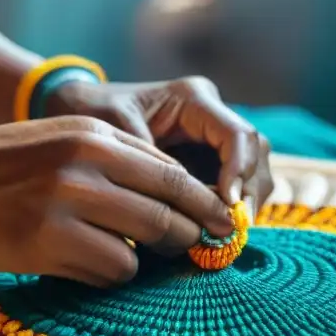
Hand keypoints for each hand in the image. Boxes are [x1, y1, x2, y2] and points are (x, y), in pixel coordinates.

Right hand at [0, 117, 228, 285]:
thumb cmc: (16, 159)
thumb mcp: (70, 135)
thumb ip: (124, 154)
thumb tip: (183, 189)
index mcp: (95, 137)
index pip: (172, 176)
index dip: (204, 204)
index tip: (222, 222)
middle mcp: (84, 169)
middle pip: (165, 214)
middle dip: (188, 236)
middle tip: (196, 246)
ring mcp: (65, 209)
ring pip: (142, 248)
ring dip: (148, 257)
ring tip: (138, 253)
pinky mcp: (48, 245)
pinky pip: (109, 270)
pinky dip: (114, 271)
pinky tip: (95, 260)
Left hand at [49, 77, 272, 214]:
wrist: (80, 107)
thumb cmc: (92, 110)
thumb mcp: (110, 125)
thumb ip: (143, 157)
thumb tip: (174, 199)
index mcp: (193, 99)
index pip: (238, 134)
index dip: (240, 171)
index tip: (228, 205)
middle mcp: (211, 116)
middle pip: (255, 154)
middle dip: (249, 193)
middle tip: (233, 230)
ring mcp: (211, 138)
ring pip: (251, 171)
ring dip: (243, 204)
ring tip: (224, 235)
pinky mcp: (205, 160)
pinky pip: (231, 185)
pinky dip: (226, 208)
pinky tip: (210, 232)